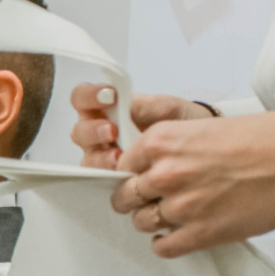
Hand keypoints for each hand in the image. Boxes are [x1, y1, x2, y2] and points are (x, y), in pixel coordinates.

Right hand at [69, 83, 212, 168]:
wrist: (196, 146)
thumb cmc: (177, 122)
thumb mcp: (163, 107)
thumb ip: (140, 105)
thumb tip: (120, 103)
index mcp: (103, 108)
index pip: (82, 98)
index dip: (88, 96)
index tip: (107, 96)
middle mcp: (97, 132)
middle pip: (78, 132)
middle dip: (93, 131)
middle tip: (112, 131)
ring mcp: (102, 155)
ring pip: (87, 158)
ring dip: (100, 158)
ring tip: (119, 158)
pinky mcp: (111, 176)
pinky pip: (100, 179)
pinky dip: (110, 177)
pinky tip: (124, 174)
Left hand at [110, 104, 274, 257]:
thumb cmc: (265, 138)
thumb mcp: (202, 128)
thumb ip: (170, 148)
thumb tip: (148, 166)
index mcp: (162, 141)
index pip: (121, 166)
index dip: (132, 174)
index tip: (142, 179)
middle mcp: (165, 173)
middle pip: (125, 196)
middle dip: (137, 199)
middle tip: (154, 199)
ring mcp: (182, 205)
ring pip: (141, 222)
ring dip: (152, 221)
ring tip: (174, 215)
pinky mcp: (202, 233)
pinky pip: (163, 247)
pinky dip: (167, 244)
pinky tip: (179, 236)